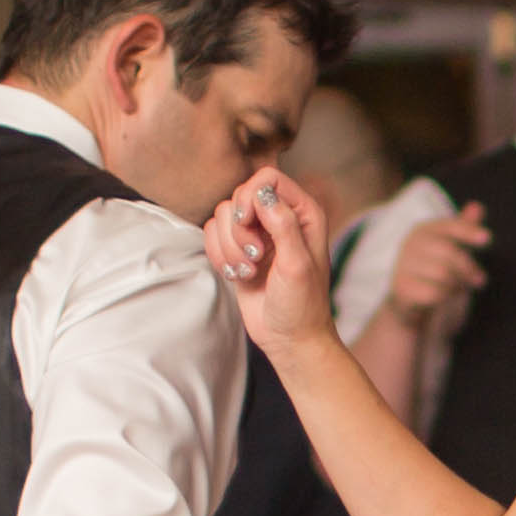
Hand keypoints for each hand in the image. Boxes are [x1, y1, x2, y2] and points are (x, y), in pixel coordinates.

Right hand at [206, 164, 335, 349]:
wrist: (288, 338)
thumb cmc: (301, 305)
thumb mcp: (297, 265)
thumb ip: (283, 226)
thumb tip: (263, 196)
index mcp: (303, 213)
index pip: (267, 178)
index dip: (250, 197)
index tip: (247, 224)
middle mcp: (279, 217)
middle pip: (239, 195)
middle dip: (239, 230)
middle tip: (255, 257)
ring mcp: (257, 233)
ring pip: (222, 216)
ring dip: (229, 248)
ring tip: (249, 271)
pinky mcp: (237, 249)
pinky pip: (212, 235)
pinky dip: (219, 256)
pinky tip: (238, 275)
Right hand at [378, 201, 490, 332]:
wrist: (409, 307)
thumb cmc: (434, 274)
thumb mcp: (452, 250)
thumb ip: (464, 229)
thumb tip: (477, 206)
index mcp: (423, 230)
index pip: (449, 226)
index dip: (468, 231)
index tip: (487, 238)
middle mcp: (410, 243)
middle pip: (449, 252)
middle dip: (468, 268)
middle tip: (481, 280)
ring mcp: (403, 265)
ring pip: (443, 274)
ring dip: (458, 285)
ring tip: (457, 289)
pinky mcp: (401, 288)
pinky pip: (434, 293)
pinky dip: (445, 298)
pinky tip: (443, 299)